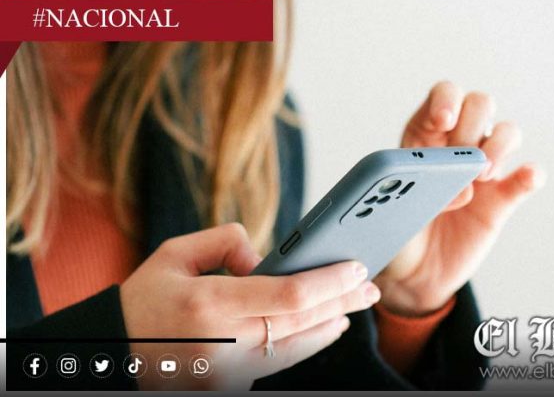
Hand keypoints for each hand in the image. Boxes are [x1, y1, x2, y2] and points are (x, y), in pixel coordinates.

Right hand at [120, 223, 380, 389]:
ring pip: (296, 348)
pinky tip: (323, 328)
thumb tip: (264, 258)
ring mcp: (229, 372)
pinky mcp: (231, 386)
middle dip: (343, 302)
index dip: (330, 282)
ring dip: (330, 326)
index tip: (357, 267)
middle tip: (369, 287)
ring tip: (352, 306)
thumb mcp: (174, 254)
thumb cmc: (143, 300)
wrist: (111, 354)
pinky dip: (306, 344)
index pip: (289, 295)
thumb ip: (224, 243)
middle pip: (302, 322)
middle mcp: (225, 343)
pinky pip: (279, 362)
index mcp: (209, 304)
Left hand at [374, 81, 544, 316]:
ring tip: (481, 176)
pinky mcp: (502, 198)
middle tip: (462, 158)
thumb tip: (460, 189)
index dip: (446, 100)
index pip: (443, 97)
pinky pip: (527, 177)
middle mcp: (457, 146)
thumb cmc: (396, 234)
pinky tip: (525, 178)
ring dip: (499, 146)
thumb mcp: (390, 211)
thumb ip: (417, 194)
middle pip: (480, 105)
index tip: (444, 121)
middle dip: (473, 125)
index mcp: (424, 138)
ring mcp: (483, 170)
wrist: (413, 275)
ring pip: (508, 132)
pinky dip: (531, 174)